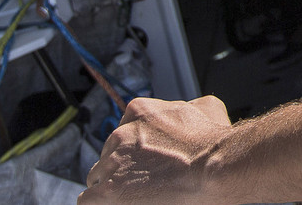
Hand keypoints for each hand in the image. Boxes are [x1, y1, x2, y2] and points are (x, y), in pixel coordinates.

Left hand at [79, 95, 231, 204]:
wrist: (214, 167)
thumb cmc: (212, 142)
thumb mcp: (208, 107)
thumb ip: (189, 106)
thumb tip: (191, 110)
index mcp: (139, 111)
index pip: (124, 131)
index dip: (135, 149)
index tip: (147, 159)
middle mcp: (120, 135)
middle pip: (109, 154)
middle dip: (122, 167)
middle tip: (143, 179)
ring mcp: (112, 164)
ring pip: (97, 177)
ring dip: (112, 185)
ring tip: (132, 195)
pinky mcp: (107, 191)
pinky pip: (87, 200)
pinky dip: (98, 202)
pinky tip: (113, 203)